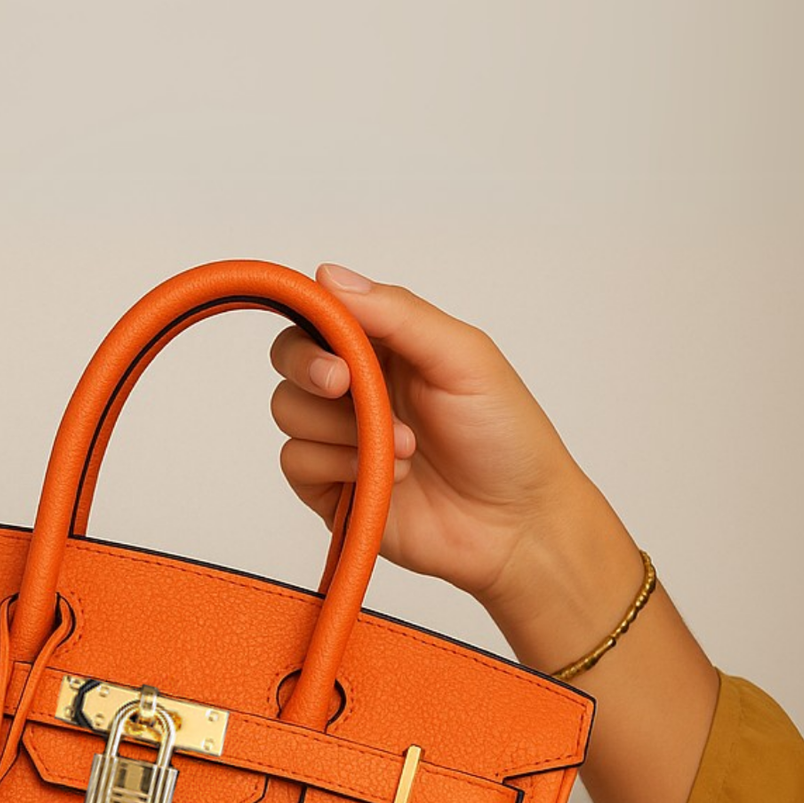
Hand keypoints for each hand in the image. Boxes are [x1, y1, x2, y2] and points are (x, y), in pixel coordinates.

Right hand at [271, 261, 621, 631]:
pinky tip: (386, 478)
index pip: (322, 316)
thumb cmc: (504, 437)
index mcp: (387, 346)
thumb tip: (328, 276)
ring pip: (289, 411)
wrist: (515, 525)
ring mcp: (340, 440)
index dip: (312, 322)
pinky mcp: (331, 489)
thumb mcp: (463, 356)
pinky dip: (337, 465)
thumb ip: (398, 314)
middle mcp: (357, 389)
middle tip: (344, 385)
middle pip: (290, 359)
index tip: (334, 343)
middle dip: (309, 368)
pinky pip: (296, 463)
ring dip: (343, 428)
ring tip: (405, 448)